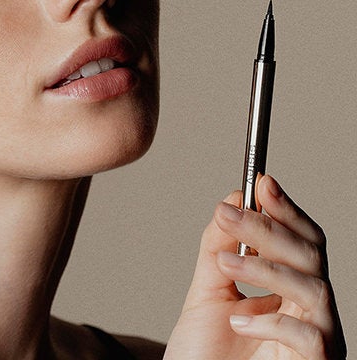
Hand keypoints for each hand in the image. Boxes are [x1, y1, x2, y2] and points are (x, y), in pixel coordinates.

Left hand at [164, 175, 345, 358]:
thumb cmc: (206, 354)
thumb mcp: (207, 290)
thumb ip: (219, 247)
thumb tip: (233, 200)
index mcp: (288, 290)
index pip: (300, 241)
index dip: (285, 209)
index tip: (262, 181)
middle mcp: (309, 310)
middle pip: (310, 254)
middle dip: (269, 227)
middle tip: (227, 212)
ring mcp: (317, 339)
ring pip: (313, 286)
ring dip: (265, 266)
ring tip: (225, 262)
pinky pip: (310, 336)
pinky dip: (270, 321)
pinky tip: (237, 321)